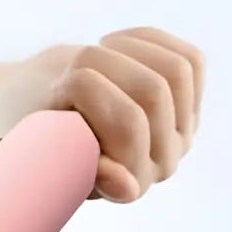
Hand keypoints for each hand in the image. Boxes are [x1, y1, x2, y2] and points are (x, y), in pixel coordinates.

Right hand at [4, 28, 204, 202]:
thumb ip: (82, 171)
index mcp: (126, 187)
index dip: (91, 91)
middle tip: (71, 68)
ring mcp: (181, 134)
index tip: (59, 88)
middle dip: (106, 67)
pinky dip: (148, 41)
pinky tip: (114, 46)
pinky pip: (189, 59)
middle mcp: (161, 165)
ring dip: (127, 51)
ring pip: (173, 71)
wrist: (48, 127)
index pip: (128, 123)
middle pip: (152, 92)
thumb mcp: (44, 154)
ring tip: (91, 55)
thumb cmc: (39, 144)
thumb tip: (128, 189)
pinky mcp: (192, 102)